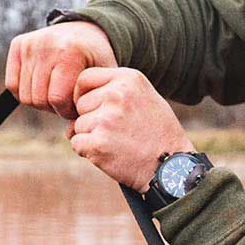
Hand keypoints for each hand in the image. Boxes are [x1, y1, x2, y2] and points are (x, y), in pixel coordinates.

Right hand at [5, 20, 116, 119]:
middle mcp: (47, 44)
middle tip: (66, 102)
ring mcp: (30, 44)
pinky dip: (25, 93)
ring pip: (24, 96)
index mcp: (70, 52)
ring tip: (56, 95)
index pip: (57, 99)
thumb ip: (93, 103)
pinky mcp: (18, 44)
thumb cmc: (95, 60)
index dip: (67, 111)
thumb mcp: (104, 78)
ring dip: (40, 102)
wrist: (85, 31)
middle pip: (38, 99)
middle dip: (53, 108)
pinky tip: (41, 88)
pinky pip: (12, 85)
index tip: (77, 107)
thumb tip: (72, 132)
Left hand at [67, 67, 191, 192]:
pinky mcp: (98, 143)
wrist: (171, 166)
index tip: (93, 108)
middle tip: (116, 132)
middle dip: (90, 118)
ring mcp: (106, 119)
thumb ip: (113, 91)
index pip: (84, 78)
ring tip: (118, 143)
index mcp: (128, 79)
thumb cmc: (157, 133)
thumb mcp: (143, 97)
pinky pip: (77, 144)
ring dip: (91, 137)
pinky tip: (110, 154)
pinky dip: (88, 152)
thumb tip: (73, 106)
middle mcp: (116, 94)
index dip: (83, 95)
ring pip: (78, 125)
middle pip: (80, 103)